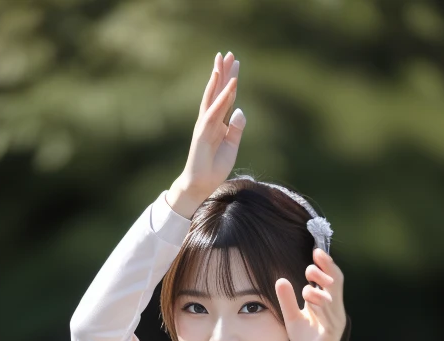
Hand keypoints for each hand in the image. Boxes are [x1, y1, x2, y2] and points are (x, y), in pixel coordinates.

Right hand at [167, 52, 245, 216]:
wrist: (202, 185)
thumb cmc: (215, 168)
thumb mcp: (232, 146)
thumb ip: (236, 128)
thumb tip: (240, 110)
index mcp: (218, 123)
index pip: (226, 98)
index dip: (231, 81)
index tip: (235, 64)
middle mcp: (210, 120)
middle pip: (218, 92)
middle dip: (223, 73)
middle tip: (228, 53)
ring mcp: (205, 125)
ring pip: (213, 97)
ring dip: (218, 79)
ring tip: (222, 60)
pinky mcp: (202, 133)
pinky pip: (214, 112)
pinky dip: (221, 98)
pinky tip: (228, 86)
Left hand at [275, 249, 346, 340]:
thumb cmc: (307, 338)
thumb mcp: (292, 317)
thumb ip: (287, 300)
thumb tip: (280, 279)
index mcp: (326, 301)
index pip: (330, 277)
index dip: (326, 264)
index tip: (316, 251)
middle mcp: (334, 308)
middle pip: (336, 283)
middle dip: (325, 271)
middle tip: (309, 268)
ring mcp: (335, 321)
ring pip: (332, 300)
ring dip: (319, 292)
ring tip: (306, 289)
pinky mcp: (332, 334)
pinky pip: (330, 319)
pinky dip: (322, 309)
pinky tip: (313, 304)